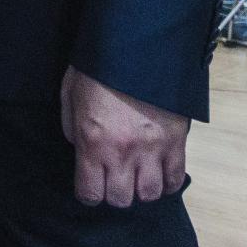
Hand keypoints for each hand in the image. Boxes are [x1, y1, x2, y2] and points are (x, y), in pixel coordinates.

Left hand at [59, 66, 188, 206]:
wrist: (136, 47)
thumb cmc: (96, 67)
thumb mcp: (70, 93)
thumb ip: (72, 127)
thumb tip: (80, 149)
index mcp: (93, 141)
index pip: (90, 193)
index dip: (88, 193)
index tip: (89, 185)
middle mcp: (122, 153)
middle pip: (120, 199)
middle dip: (113, 193)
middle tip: (112, 178)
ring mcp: (152, 151)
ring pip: (149, 195)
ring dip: (140, 189)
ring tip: (135, 175)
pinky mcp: (176, 143)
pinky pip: (175, 179)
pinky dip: (166, 183)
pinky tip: (158, 174)